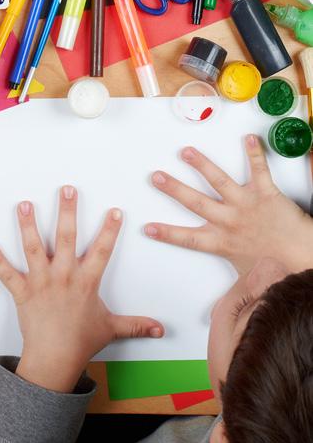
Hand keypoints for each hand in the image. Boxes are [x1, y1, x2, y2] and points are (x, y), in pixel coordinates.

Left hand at [0, 186, 163, 392]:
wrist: (55, 358)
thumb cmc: (81, 342)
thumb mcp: (112, 329)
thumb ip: (136, 325)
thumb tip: (160, 329)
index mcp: (86, 281)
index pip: (102, 250)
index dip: (109, 230)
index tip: (114, 211)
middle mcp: (64, 276)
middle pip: (66, 237)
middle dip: (67, 211)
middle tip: (66, 189)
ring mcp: (41, 282)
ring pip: (33, 247)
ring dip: (28, 225)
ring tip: (26, 204)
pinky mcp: (22, 291)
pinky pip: (7, 273)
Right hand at [145, 135, 312, 273]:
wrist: (307, 261)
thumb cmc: (281, 271)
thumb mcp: (249, 279)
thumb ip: (233, 282)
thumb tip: (224, 304)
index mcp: (222, 242)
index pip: (187, 238)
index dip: (165, 233)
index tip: (147, 227)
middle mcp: (229, 221)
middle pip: (195, 202)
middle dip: (173, 188)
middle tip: (156, 177)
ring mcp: (246, 205)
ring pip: (219, 181)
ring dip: (202, 165)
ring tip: (187, 152)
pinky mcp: (267, 194)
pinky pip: (259, 170)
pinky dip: (254, 152)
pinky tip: (248, 138)